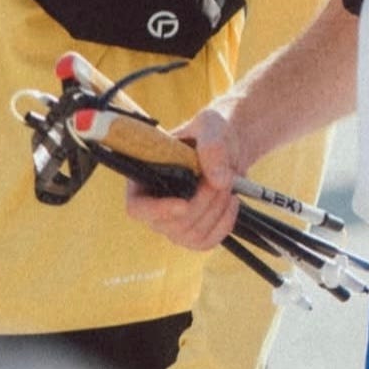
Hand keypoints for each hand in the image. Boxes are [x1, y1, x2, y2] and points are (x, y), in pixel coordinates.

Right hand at [125, 108, 240, 251]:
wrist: (230, 144)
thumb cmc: (212, 130)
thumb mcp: (211, 126)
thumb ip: (212, 146)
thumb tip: (218, 180)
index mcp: (144, 175)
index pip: (137, 207)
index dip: (156, 210)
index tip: (184, 204)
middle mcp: (154, 203)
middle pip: (169, 225)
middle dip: (202, 203)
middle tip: (222, 179)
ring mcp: (172, 221)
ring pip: (191, 235)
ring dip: (216, 211)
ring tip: (229, 185)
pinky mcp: (193, 232)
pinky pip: (206, 242)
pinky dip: (224, 224)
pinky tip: (232, 202)